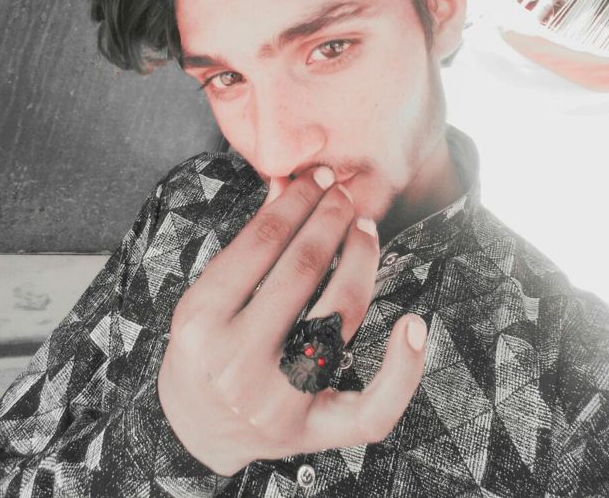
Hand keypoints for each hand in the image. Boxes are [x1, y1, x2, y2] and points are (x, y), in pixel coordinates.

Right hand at [157, 166, 427, 475]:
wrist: (195, 430)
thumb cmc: (202, 350)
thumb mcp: (205, 296)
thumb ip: (247, 246)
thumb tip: (287, 182)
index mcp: (200, 322)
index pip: (262, 242)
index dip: (296, 200)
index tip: (315, 178)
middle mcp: (236, 362)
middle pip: (302, 268)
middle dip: (329, 218)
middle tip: (342, 193)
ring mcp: (277, 400)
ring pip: (340, 314)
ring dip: (361, 258)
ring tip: (363, 227)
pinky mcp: (312, 431)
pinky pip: (371, 408)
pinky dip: (402, 370)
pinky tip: (414, 324)